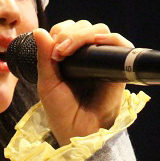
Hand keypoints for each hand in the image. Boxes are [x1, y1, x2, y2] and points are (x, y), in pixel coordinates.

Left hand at [34, 20, 132, 146]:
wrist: (79, 132)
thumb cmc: (62, 112)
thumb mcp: (47, 83)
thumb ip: (43, 58)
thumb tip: (39, 30)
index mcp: (71, 58)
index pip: (68, 30)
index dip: (60, 32)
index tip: (52, 50)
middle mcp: (88, 57)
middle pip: (84, 27)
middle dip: (70, 33)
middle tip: (59, 52)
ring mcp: (103, 62)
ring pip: (100, 31)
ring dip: (83, 34)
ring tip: (67, 49)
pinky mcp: (118, 69)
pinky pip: (120, 45)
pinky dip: (110, 39)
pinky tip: (96, 41)